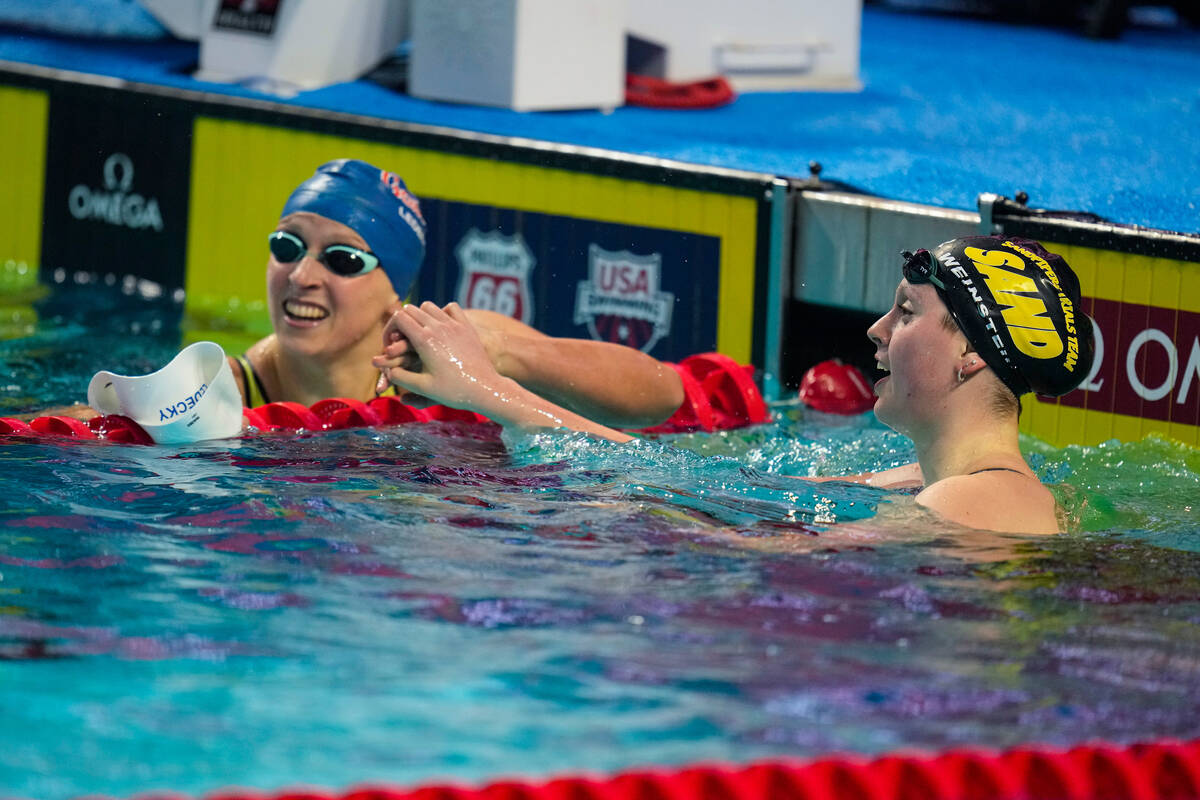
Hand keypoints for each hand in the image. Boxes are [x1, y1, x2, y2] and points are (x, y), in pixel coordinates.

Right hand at [371, 302, 511, 413]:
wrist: (485, 388)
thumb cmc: (453, 391)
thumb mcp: (423, 387)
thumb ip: (401, 377)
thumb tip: (388, 371)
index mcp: (424, 340)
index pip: (398, 318)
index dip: (389, 329)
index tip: (390, 343)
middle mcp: (438, 327)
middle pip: (410, 309)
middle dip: (401, 322)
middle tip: (401, 339)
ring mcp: (454, 324)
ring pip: (429, 306)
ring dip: (420, 316)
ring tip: (419, 334)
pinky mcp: (466, 326)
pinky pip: (451, 307)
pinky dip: (442, 312)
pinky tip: (441, 327)